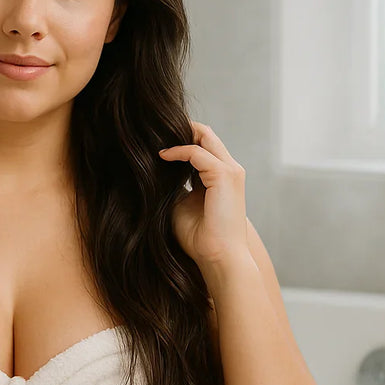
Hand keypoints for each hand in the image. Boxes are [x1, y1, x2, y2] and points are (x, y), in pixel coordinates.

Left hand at [158, 121, 248, 268]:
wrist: (217, 257)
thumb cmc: (199, 237)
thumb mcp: (181, 203)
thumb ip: (174, 185)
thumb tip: (154, 172)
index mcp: (222, 176)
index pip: (204, 145)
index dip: (182, 139)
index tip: (157, 140)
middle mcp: (230, 170)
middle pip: (206, 134)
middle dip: (181, 128)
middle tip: (155, 130)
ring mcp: (230, 171)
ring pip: (205, 136)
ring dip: (179, 135)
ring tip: (156, 138)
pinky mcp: (225, 176)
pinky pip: (197, 152)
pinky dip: (178, 151)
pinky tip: (161, 156)